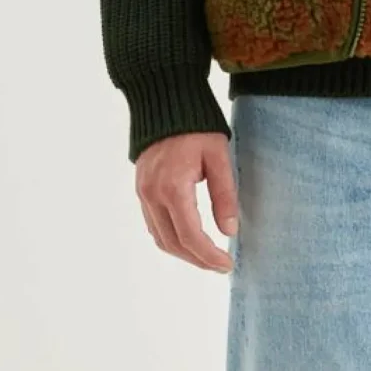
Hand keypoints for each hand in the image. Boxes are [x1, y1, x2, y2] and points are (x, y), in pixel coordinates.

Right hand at [135, 131, 237, 271]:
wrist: (164, 104)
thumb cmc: (197, 128)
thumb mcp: (219, 158)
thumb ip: (225, 196)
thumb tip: (230, 231)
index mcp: (174, 187)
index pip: (190, 236)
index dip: (209, 256)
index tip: (228, 264)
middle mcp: (153, 195)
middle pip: (173, 244)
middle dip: (198, 260)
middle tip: (221, 265)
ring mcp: (143, 193)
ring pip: (160, 238)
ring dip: (184, 253)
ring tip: (208, 256)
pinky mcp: (141, 190)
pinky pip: (153, 225)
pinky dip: (171, 239)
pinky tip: (189, 239)